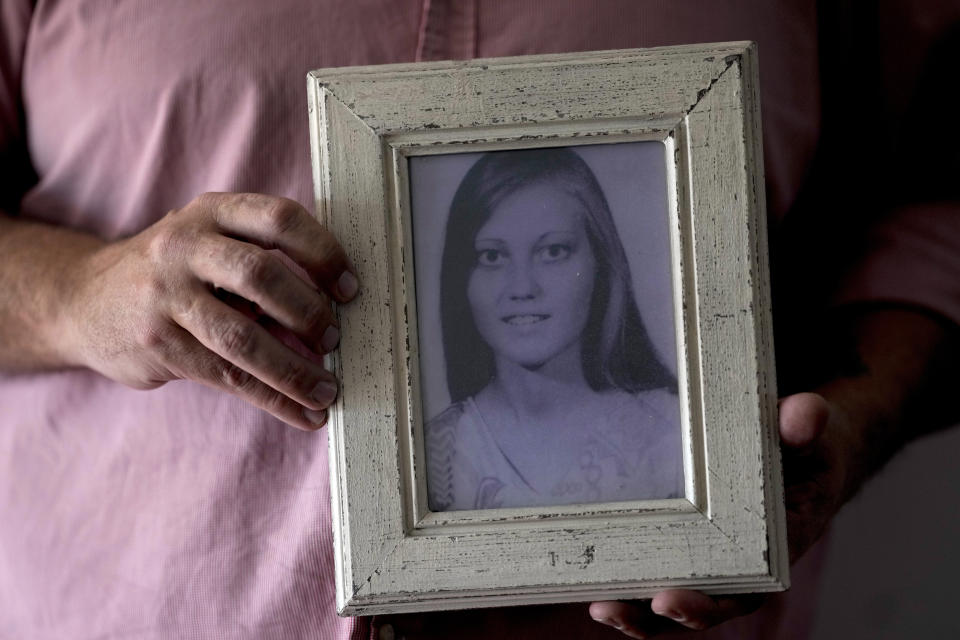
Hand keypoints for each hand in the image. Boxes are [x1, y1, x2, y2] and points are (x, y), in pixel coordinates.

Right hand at [60, 192, 357, 430]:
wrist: (84, 300)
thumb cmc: (174, 272)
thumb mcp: (209, 242)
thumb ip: (261, 259)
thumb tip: (336, 307)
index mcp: (212, 211)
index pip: (279, 219)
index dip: (323, 253)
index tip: (350, 289)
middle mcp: (184, 246)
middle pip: (262, 276)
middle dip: (309, 313)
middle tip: (334, 339)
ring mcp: (166, 295)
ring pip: (243, 338)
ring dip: (295, 370)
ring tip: (327, 390)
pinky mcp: (159, 344)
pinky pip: (228, 377)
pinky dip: (273, 399)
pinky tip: (304, 413)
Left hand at [588, 391, 849, 637]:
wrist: (798, 453)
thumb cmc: (803, 451)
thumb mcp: (809, 437)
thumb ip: (804, 428)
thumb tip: (805, 413)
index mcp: (772, 550)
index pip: (739, 590)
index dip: (704, 603)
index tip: (669, 598)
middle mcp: (740, 566)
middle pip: (696, 605)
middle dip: (653, 614)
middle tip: (616, 608)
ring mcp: (708, 560)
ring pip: (669, 599)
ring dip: (632, 609)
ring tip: (599, 606)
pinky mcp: (683, 545)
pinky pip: (653, 573)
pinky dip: (625, 582)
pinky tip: (590, 580)